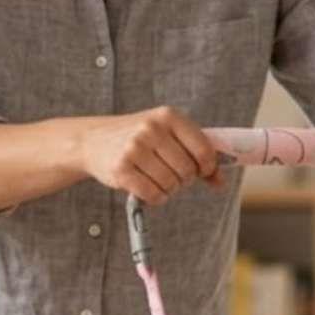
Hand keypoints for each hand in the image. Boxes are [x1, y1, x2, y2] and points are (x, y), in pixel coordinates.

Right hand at [78, 108, 225, 204]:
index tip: (202, 171)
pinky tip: (147, 187)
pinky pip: (153, 195)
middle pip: (187, 171)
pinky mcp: (121, 170)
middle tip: (172, 175)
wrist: (94, 140)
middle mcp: (151, 129)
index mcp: (168, 116)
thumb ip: (197, 154)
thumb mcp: (169, 135)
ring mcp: (134, 148)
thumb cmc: (139, 139)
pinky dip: (155, 198)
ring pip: (171, 185)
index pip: (204, 150)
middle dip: (184, 179)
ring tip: (157, 179)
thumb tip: (220, 181)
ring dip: (169, 190)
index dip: (208, 167)